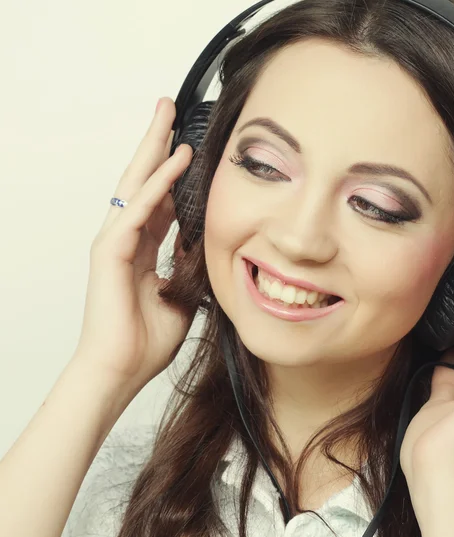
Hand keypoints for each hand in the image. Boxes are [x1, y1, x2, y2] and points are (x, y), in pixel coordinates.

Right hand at [73, 97, 194, 392]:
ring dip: (154, 150)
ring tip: (168, 116)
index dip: (172, 173)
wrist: (120, 371)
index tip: (189, 147)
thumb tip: (203, 247)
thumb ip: (188, 268)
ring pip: (136, 185)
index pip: (158, 200)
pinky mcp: (111, 253)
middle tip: (169, 110)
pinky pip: (138, 211)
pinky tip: (175, 161)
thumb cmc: (145, 342)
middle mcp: (127, 239)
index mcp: (142, 250)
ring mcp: (116, 243)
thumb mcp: (181, 296)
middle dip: (157, 145)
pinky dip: (157, 185)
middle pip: (143, 182)